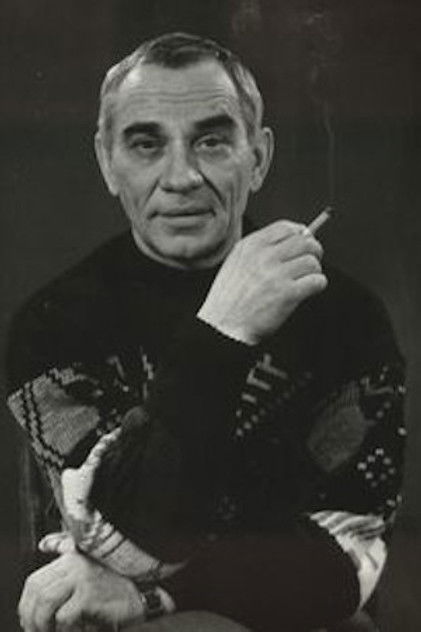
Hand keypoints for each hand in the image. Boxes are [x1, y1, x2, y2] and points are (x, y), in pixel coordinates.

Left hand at [18, 551, 144, 631]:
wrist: (143, 593)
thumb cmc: (117, 584)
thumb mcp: (90, 566)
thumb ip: (67, 550)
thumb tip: (44, 544)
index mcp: (72, 557)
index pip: (35, 580)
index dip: (27, 604)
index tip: (28, 619)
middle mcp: (74, 563)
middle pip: (37, 590)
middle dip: (30, 616)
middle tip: (35, 630)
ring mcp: (82, 577)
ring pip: (45, 603)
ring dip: (42, 624)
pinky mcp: (89, 594)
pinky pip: (63, 617)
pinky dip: (62, 630)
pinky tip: (69, 631)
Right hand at [198, 220, 326, 343]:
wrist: (224, 326)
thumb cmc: (230, 298)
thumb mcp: (235, 263)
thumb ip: (260, 249)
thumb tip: (295, 237)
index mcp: (250, 246)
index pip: (285, 227)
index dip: (300, 233)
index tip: (304, 241)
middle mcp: (264, 257)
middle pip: (305, 242)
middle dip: (313, 252)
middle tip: (310, 262)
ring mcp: (277, 275)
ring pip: (312, 262)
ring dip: (314, 272)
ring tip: (305, 280)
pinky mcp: (288, 294)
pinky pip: (317, 281)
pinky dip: (317, 285)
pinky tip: (308, 291)